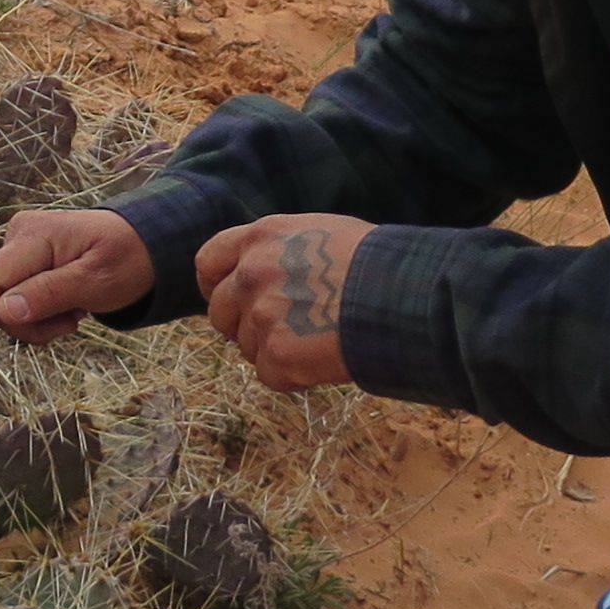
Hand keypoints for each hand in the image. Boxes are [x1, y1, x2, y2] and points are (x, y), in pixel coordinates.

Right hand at [0, 208, 154, 354]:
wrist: (146, 245)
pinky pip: (19, 299)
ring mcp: (21, 248)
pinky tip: (70, 307)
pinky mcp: (26, 261)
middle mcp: (19, 236)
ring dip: (39, 322)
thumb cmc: (128, 259)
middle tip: (71, 326)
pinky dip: (42, 314)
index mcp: (35, 236)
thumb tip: (4, 311)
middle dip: (29, 324)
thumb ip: (50, 294)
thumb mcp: (96, 281)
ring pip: (8, 304)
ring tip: (76, 314)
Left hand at [195, 213, 371, 394]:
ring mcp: (261, 315)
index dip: (216, 286)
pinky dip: (293, 376)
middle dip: (242, 326)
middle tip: (279, 333)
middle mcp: (252, 274)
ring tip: (317, 341)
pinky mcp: (277, 354)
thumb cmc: (374, 261)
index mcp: (261, 238)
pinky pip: (270, 375)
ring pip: (247, 347)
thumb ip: (281, 250)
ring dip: (273, 351)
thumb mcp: (320, 232)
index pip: (208, 262)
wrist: (401, 294)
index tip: (229, 300)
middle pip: (220, 312)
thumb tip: (268, 273)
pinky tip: (324, 361)